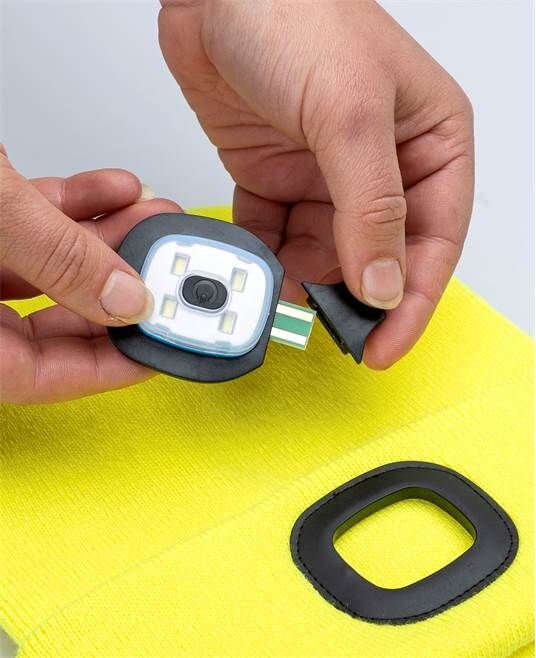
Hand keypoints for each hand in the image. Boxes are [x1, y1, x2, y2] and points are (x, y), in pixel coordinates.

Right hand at [0, 147, 180, 402]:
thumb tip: (124, 300)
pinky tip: (115, 189)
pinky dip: (76, 207)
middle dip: (120, 292)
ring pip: (53, 270)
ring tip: (154, 221)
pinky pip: (35, 227)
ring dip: (110, 242)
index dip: (105, 369)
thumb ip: (58, 259)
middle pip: (55, 323)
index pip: (36, 376)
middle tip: (165, 279)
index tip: (156, 349)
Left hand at [159, 0, 473, 367]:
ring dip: (302, 281)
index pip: (434, 240)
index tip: (382, 348)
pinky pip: (275, 234)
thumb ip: (372, 207)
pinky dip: (265, 256)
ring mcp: (325, 174)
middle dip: (352, 298)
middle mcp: (381, 164)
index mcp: (428, 142)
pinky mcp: (275, 175)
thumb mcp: (351, 116)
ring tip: (281, 302)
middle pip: (377, 255)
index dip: (411, 302)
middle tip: (326, 334)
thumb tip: (386, 283)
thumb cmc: (296, 14)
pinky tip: (255, 269)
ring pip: (323, 252)